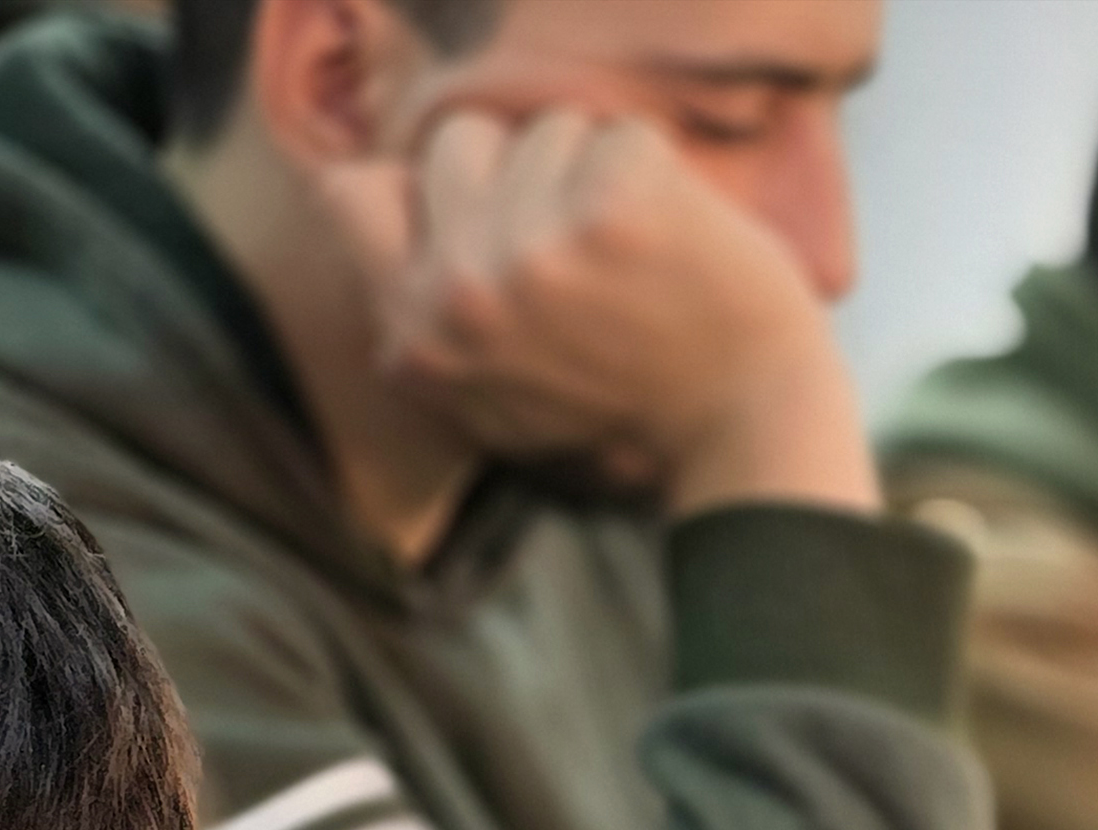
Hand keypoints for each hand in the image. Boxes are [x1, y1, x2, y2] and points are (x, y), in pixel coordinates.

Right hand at [317, 107, 875, 513]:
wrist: (746, 432)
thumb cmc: (626, 413)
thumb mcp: (489, 399)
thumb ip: (414, 307)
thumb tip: (351, 186)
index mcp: (418, 335)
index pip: (353, 192)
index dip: (432, 193)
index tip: (496, 235)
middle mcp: (462, 292)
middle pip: (461, 138)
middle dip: (522, 175)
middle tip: (586, 257)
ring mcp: (537, 247)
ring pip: (547, 128)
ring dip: (595, 176)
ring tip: (637, 262)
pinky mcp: (615, 206)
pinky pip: (623, 135)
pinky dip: (661, 176)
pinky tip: (678, 247)